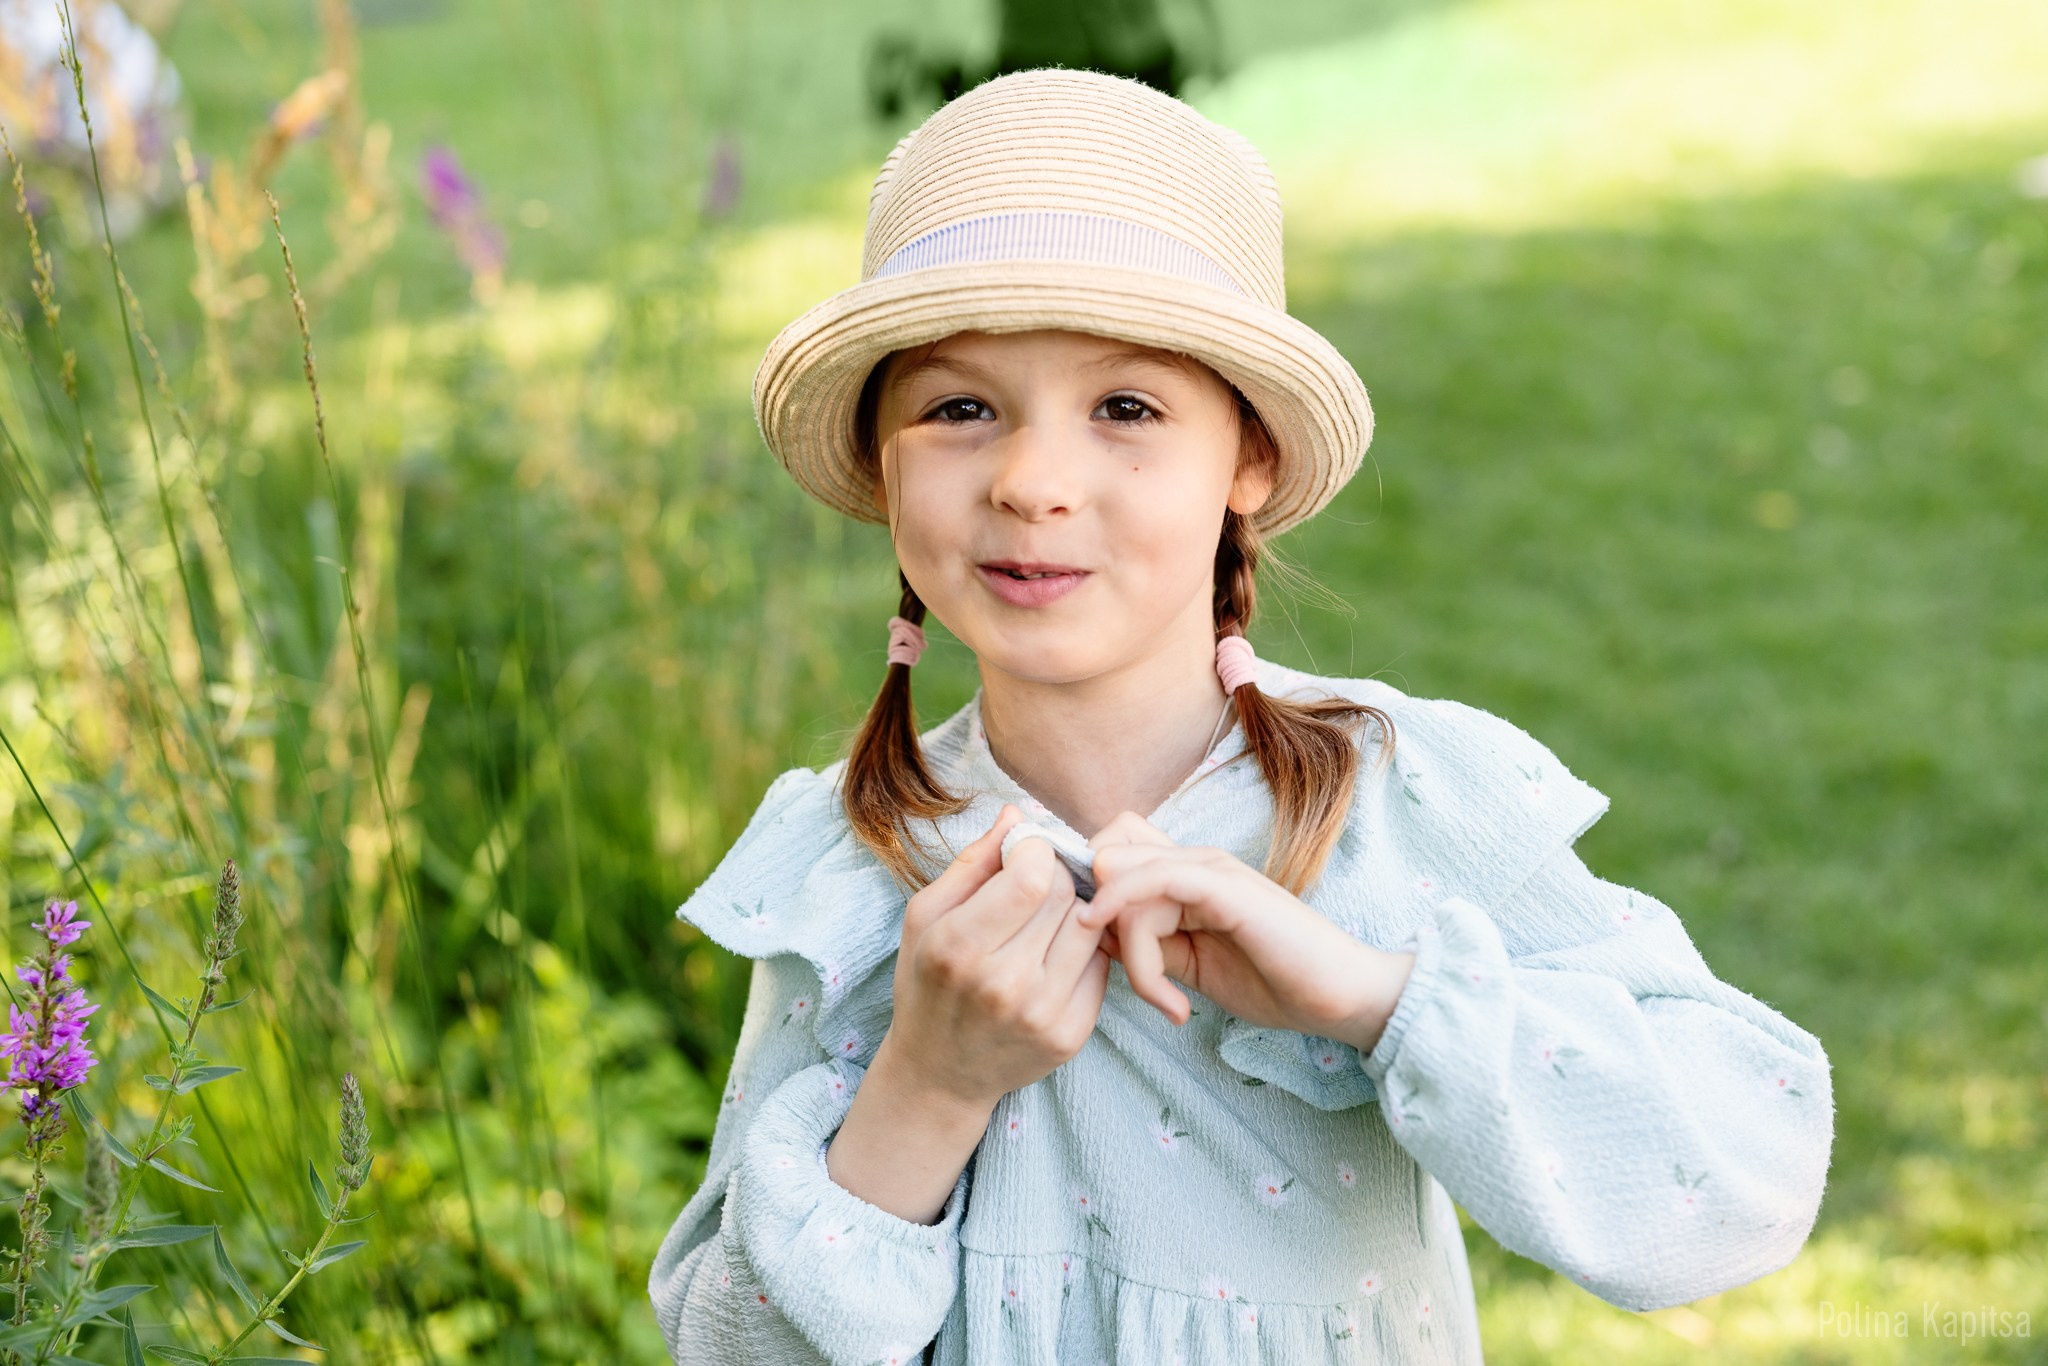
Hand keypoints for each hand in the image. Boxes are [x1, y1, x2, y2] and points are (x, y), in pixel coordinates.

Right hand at [882, 804, 1115, 1115]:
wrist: (940, 1075)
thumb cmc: (927, 985)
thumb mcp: (925, 918)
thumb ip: (972, 862)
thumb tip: (1018, 813)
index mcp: (958, 948)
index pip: (1031, 877)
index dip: (1035, 852)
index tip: (1023, 856)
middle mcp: (1004, 984)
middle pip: (1063, 896)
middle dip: (1054, 876)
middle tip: (1035, 884)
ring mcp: (1042, 1014)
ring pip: (1088, 926)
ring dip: (1072, 910)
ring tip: (1044, 919)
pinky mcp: (1071, 1035)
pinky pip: (1099, 965)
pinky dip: (1082, 950)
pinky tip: (1054, 956)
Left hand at [1081, 812, 1415, 1052]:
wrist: (1341, 994)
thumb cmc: (1275, 981)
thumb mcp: (1192, 966)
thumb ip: (1148, 945)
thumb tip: (1094, 935)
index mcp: (1185, 875)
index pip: (1112, 852)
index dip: (1091, 893)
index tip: (1103, 956)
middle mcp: (1193, 862)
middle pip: (1106, 857)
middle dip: (1098, 918)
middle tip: (1137, 982)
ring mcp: (1210, 869)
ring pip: (1123, 880)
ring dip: (1129, 950)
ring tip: (1168, 1002)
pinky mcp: (1225, 886)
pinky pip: (1155, 883)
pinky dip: (1129, 920)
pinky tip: (1147, 975)